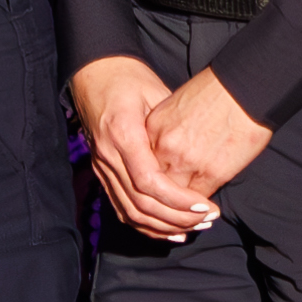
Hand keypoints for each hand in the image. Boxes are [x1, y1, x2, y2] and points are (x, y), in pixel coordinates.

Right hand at [71, 54, 204, 241]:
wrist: (94, 72)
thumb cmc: (128, 78)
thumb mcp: (156, 93)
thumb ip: (171, 127)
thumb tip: (198, 159)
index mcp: (123, 134)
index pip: (149, 182)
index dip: (179, 201)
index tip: (205, 207)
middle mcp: (108, 155)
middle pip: (140, 203)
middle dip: (176, 218)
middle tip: (206, 221)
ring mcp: (101, 165)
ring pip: (129, 211)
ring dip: (161, 226)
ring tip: (192, 229)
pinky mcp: (101, 171)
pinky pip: (120, 206)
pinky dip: (143, 223)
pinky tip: (166, 229)